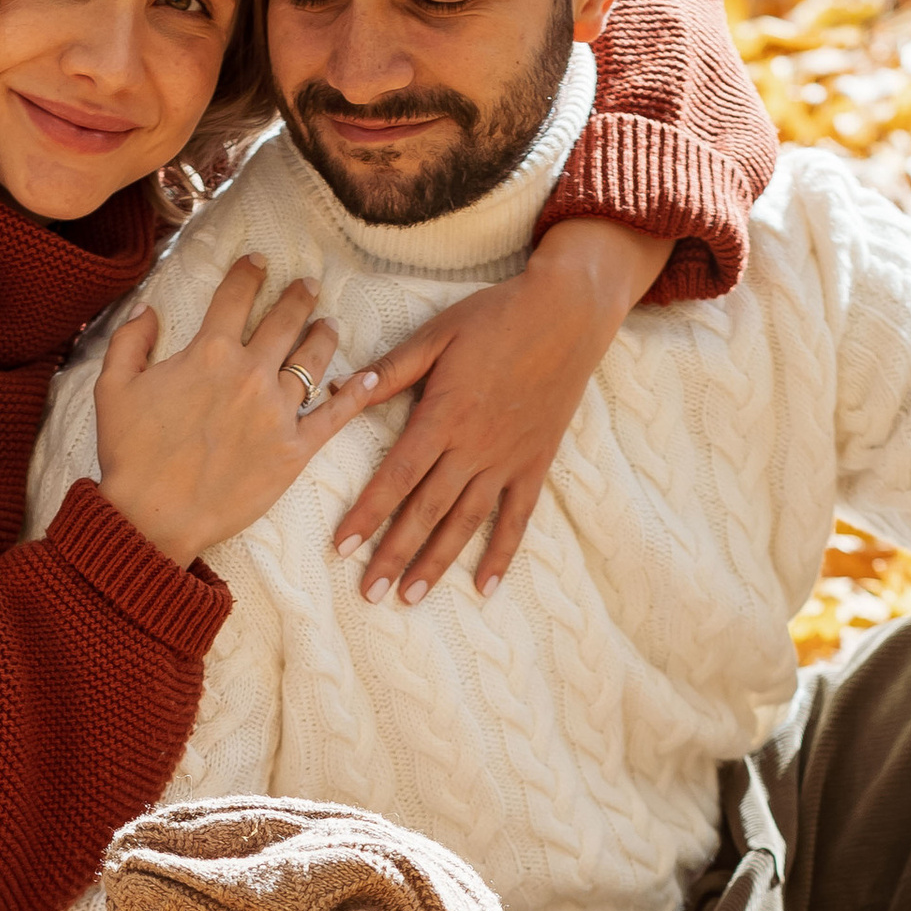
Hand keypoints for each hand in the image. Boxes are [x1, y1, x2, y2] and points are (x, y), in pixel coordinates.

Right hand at [94, 259, 379, 568]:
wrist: (155, 515)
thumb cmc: (130, 455)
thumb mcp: (113, 387)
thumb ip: (130, 340)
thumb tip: (147, 309)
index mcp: (209, 352)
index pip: (236, 296)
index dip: (249, 273)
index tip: (259, 261)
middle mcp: (250, 373)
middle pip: (284, 321)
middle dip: (298, 297)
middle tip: (308, 284)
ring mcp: (277, 411)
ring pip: (312, 360)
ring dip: (323, 336)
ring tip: (330, 324)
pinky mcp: (294, 449)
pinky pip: (334, 415)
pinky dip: (356, 393)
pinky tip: (370, 377)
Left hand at [334, 217, 671, 605]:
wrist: (568, 313)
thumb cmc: (496, 316)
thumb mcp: (437, 332)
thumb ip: (392, 370)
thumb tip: (344, 392)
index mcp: (443, 414)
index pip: (397, 476)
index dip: (368, 513)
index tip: (342, 547)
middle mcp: (473, 446)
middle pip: (426, 511)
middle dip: (394, 554)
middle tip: (369, 592)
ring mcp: (507, 460)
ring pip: (466, 523)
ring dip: (437, 563)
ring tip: (410, 598)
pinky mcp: (535, 464)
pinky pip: (517, 519)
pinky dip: (502, 554)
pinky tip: (485, 588)